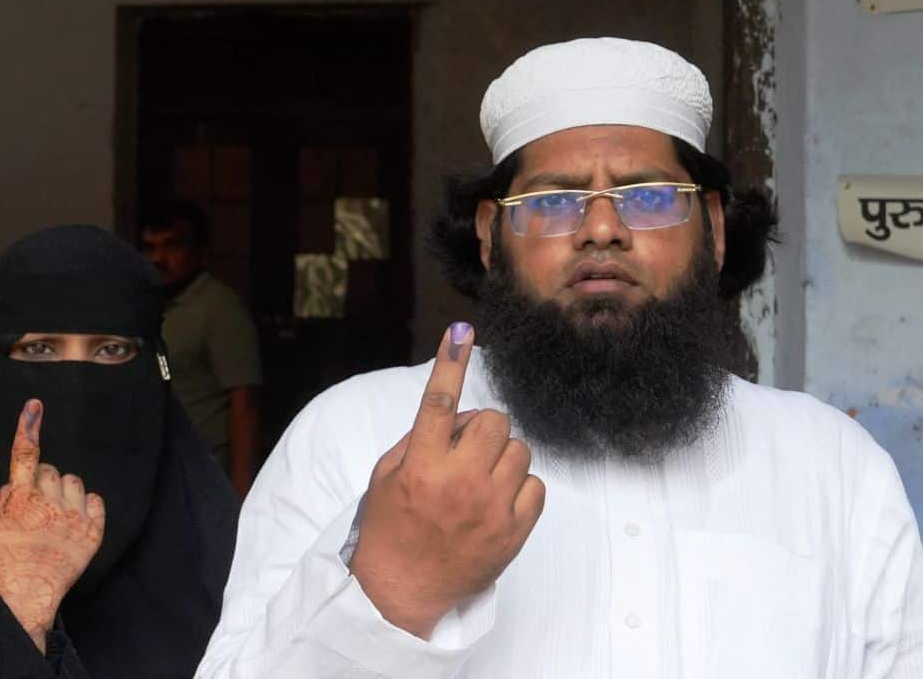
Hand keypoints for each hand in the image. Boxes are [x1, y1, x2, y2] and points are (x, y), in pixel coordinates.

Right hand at [0, 399, 104, 651]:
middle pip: (52, 470)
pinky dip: (84, 506)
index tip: (34, 405)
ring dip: (64, 493)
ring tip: (52, 517)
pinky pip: (95, 499)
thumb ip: (1, 496)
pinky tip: (71, 522)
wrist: (24, 598)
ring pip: (74, 482)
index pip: (25, 454)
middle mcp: (50, 503)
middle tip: (34, 507)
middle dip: (42, 482)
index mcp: (20, 499)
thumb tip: (18, 482)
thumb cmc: (0, 561)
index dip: (28, 427)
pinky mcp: (94, 531)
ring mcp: (75, 517)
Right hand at [347, 323, 544, 638]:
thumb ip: (420, 438)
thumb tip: (458, 413)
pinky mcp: (514, 532)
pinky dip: (519, 487)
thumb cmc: (391, 528)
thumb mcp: (386, 475)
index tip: (461, 330)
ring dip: (501, 458)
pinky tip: (497, 501)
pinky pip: (536, 485)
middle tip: (464, 450)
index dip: (450, 361)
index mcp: (422, 466)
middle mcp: (459, 483)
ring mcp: (491, 508)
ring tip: (479, 480)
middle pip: (494, 422)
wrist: (402, 591)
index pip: (439, 402)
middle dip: (482, 429)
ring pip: (519, 450)